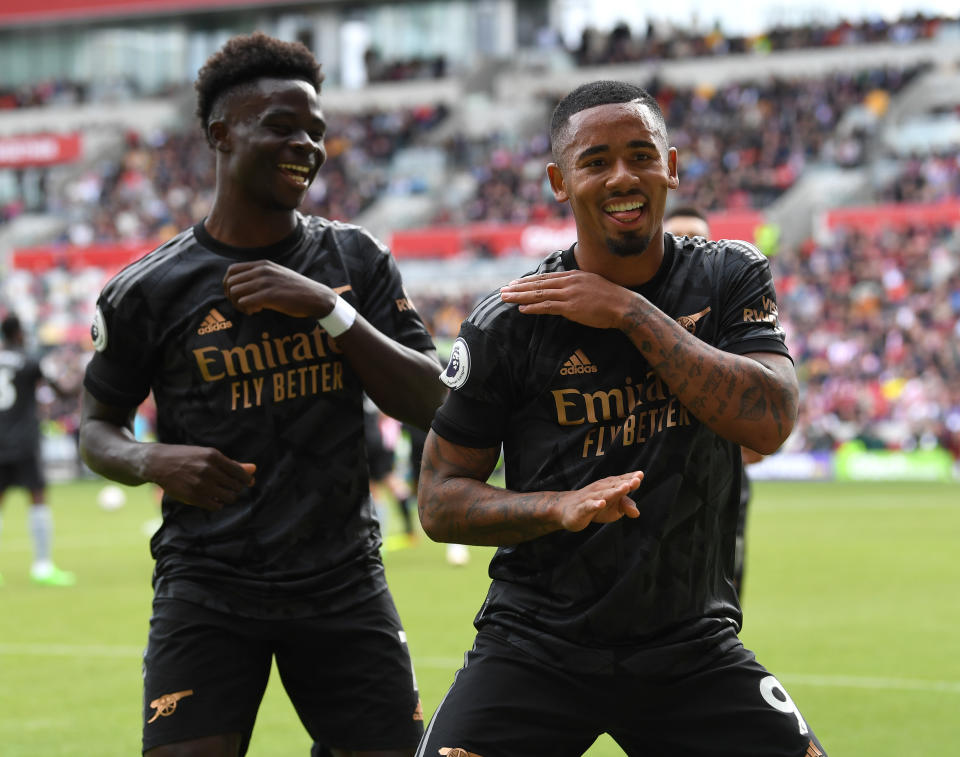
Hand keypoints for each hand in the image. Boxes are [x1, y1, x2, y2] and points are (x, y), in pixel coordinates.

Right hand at [143, 444, 255, 510]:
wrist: (159, 463)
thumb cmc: (188, 457)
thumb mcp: (209, 455)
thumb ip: (232, 464)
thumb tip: (254, 470)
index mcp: (214, 456)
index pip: (240, 472)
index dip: (245, 479)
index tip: (246, 482)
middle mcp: (208, 469)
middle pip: (236, 486)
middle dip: (236, 488)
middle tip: (229, 486)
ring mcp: (200, 484)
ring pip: (229, 497)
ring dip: (229, 497)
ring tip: (221, 492)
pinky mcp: (193, 497)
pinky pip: (216, 506)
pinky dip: (218, 503)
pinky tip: (213, 498)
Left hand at [223, 260, 335, 317]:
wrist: (316, 297)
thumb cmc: (297, 289)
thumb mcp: (278, 274)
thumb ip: (262, 275)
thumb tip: (244, 285)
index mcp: (262, 264)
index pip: (232, 270)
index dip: (228, 285)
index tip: (236, 296)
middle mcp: (262, 271)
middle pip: (230, 282)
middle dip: (231, 297)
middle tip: (241, 306)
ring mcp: (265, 282)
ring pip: (235, 292)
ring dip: (238, 304)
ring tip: (250, 309)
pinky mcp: (269, 295)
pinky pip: (245, 302)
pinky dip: (247, 310)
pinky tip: (257, 311)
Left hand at [499, 270, 634, 329]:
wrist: (624, 305)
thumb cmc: (610, 298)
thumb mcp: (591, 284)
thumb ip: (576, 284)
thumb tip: (564, 290)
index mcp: (573, 275)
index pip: (545, 277)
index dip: (528, 280)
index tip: (514, 283)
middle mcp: (569, 282)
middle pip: (538, 283)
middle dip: (519, 287)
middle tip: (503, 290)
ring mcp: (569, 294)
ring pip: (539, 294)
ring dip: (520, 296)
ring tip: (506, 298)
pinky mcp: (571, 307)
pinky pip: (547, 306)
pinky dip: (533, 307)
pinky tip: (522, 309)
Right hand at [555, 471, 642, 531]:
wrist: (568, 510)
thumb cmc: (595, 505)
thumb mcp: (613, 508)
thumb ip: (626, 506)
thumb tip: (637, 513)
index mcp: (609, 486)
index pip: (621, 481)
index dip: (631, 478)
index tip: (640, 475)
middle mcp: (600, 489)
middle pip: (614, 485)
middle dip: (625, 482)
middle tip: (636, 480)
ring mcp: (590, 498)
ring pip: (604, 494)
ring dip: (614, 491)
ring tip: (625, 488)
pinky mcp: (582, 508)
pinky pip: (589, 506)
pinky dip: (595, 504)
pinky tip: (601, 504)